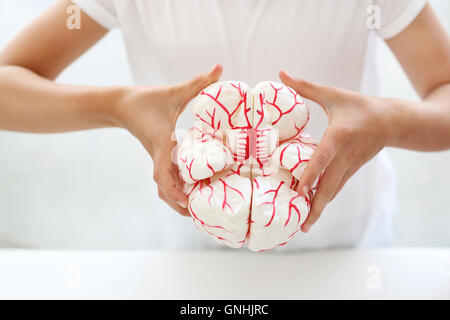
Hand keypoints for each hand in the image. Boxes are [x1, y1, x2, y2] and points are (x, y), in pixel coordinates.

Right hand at [112, 65, 222, 215]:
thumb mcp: (173, 92)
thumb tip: (220, 68)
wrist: (120, 105)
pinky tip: (192, 192)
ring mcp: (156, 160)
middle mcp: (158, 157)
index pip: (163, 172)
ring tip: (198, 211)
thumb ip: (197, 82)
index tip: (187, 201)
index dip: (173, 188)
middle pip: (163, 189)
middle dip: (179, 204)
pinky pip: (166, 179)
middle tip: (200, 215)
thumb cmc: (145, 100)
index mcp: (160, 145)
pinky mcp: (158, 159)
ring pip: (164, 188)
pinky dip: (177, 190)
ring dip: (177, 201)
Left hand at [279, 70, 393, 231]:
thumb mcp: (332, 94)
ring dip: (320, 209)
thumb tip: (280, 72)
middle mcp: (345, 155)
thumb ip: (304, 87)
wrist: (391, 121)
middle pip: (330, 185)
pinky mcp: (351, 171)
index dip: (311, 173)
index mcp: (339, 135)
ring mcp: (350, 166)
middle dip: (316, 206)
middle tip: (302, 226)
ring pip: (333, 191)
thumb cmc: (358, 106)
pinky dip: (325, 201)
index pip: (323, 157)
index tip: (299, 190)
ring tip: (304, 226)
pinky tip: (314, 212)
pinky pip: (336, 188)